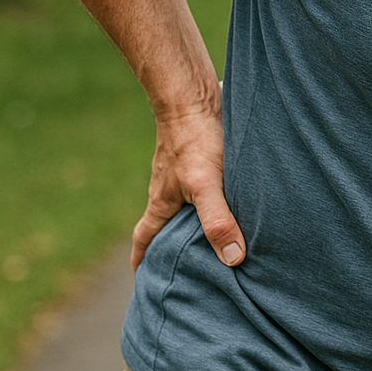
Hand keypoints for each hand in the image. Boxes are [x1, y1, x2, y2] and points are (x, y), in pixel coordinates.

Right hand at [131, 87, 245, 270]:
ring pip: (185, 202)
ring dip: (194, 219)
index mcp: (162, 202)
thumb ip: (218, 221)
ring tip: (212, 234)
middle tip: (181, 264)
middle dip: (169, 245)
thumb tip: (233, 259)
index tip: (139, 276)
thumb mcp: (206, 185)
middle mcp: (168, 188)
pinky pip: (202, 182)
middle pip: (164, 223)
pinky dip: (211, 195)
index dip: (141, 258)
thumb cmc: (195, 140)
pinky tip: (231, 196)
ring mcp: (182, 170)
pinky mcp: (200, 154)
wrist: (194, 94)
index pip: (144, 237)